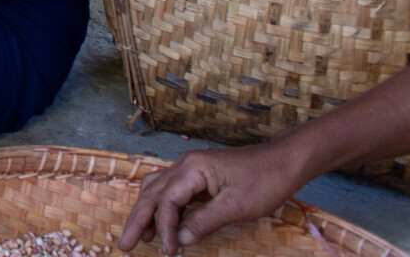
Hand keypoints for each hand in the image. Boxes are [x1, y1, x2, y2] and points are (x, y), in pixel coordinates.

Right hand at [118, 142, 307, 253]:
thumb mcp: (236, 206)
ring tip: (140, 236)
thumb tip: (179, 239)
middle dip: (138, 220)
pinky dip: (161, 207)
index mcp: (191, 169)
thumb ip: (204, 221)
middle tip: (125, 245)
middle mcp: (184, 165)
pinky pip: (170, 190)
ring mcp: (189, 168)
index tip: (169, 252)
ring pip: (156, 190)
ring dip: (146, 212)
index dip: (164, 228)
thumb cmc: (264, 181)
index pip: (166, 201)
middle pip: (151, 193)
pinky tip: (161, 221)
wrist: (284, 161)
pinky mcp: (198, 175)